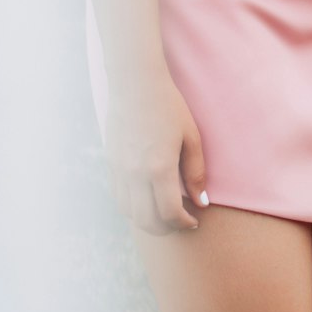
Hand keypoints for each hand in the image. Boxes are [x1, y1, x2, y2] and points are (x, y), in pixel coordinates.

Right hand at [104, 64, 209, 234]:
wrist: (135, 83)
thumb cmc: (168, 106)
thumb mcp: (190, 136)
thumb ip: (196, 172)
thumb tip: (201, 201)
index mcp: (159, 168)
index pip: (169, 213)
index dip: (184, 222)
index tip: (194, 220)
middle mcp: (135, 174)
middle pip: (147, 221)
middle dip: (166, 228)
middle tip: (179, 222)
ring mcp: (120, 170)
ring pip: (129, 213)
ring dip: (147, 220)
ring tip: (163, 213)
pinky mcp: (110, 163)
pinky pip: (118, 197)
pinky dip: (132, 207)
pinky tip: (146, 198)